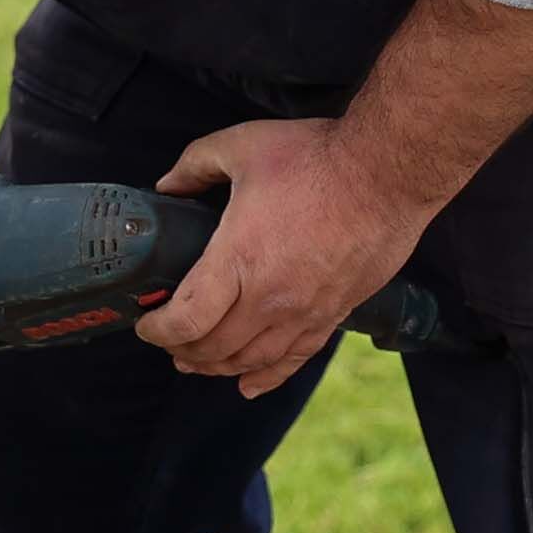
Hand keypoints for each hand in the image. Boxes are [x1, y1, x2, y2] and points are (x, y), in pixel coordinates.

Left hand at [133, 118, 438, 399]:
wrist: (387, 172)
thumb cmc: (315, 158)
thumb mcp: (240, 147)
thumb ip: (194, 165)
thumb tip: (167, 185)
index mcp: (238, 259)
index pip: (186, 320)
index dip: (157, 330)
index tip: (145, 323)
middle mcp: (269, 297)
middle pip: (214, 347)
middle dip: (181, 350)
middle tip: (166, 341)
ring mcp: (304, 311)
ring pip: (251, 360)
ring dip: (217, 367)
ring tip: (196, 363)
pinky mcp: (334, 313)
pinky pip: (296, 358)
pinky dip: (267, 376)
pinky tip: (249, 385)